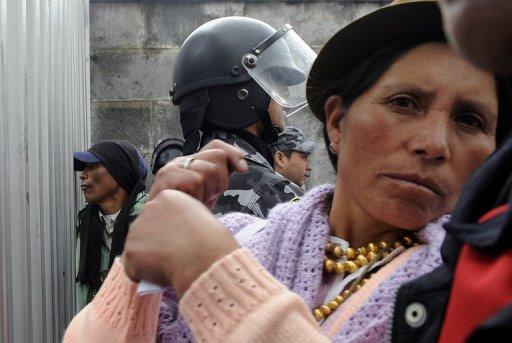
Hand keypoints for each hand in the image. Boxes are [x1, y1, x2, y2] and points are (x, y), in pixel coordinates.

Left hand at [123, 189, 239, 297]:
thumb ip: (182, 218)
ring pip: (138, 248)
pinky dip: (144, 275)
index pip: (160, 212)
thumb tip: (176, 233)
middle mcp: (148, 207)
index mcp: (168, 196)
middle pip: (146, 228)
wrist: (204, 255)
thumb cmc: (210, 238)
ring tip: (167, 266)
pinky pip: (134, 268)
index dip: (168, 228)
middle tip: (171, 254)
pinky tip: (161, 274)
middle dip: (154, 241)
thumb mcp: (199, 216)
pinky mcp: (131, 251)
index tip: (177, 238)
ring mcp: (137, 229)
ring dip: (147, 258)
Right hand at [149, 139, 247, 208]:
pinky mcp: (165, 177)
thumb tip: (243, 166)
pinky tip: (188, 203)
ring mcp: (172, 167)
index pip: (217, 145)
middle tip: (207, 196)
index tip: (243, 170)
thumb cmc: (188, 212)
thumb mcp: (211, 191)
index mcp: (193, 162)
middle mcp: (182, 160)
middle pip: (217, 156)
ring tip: (196, 201)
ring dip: (207, 191)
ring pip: (209, 170)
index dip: (233, 154)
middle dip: (220, 180)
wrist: (165, 229)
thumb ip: (224, 175)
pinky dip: (196, 195)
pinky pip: (195, 180)